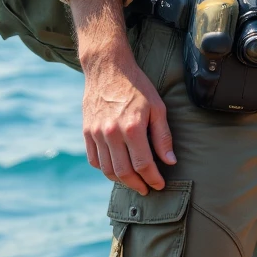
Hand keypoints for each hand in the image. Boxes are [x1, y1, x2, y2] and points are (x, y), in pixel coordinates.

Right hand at [70, 0, 174, 193]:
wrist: (107, 67)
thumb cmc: (137, 86)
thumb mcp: (157, 107)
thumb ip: (163, 136)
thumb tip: (169, 161)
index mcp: (132, 128)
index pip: (143, 165)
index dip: (153, 179)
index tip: (160, 185)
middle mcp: (111, 133)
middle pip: (124, 172)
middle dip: (138, 185)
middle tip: (147, 189)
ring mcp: (96, 133)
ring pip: (107, 169)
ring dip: (121, 181)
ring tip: (133, 182)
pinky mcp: (87, 132)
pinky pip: (94, 160)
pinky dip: (105, 170)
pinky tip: (116, 169)